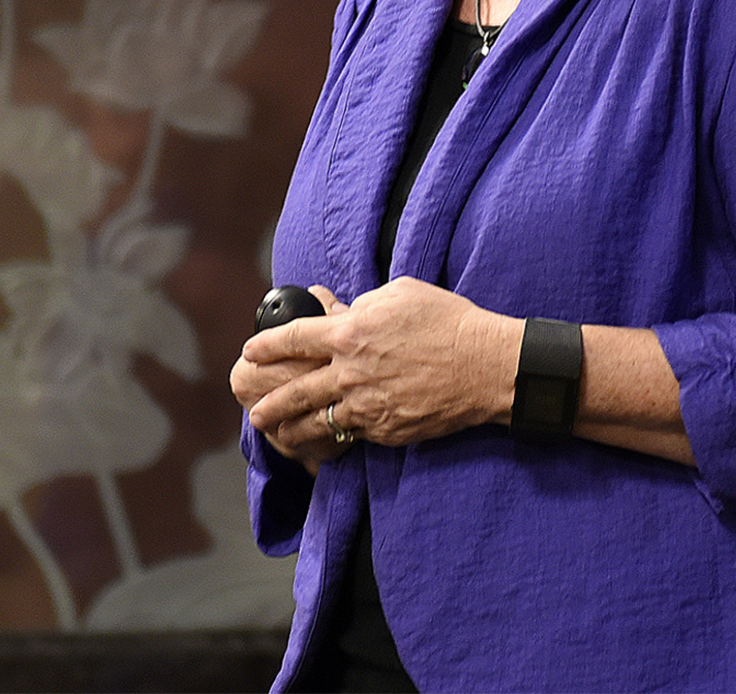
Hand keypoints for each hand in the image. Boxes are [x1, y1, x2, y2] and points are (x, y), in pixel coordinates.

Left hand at [239, 277, 516, 454]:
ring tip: (275, 434)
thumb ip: (361, 303)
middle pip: (294, 391)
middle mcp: (350, 373)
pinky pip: (350, 436)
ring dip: (290, 429)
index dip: (267, 344)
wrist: (484, 367)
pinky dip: (334, 438)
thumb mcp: (401, 295)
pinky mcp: (385, 431)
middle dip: (268, 402)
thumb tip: (336, 309)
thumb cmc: (447, 322)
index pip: (294, 338)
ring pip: (316, 422)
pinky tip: (324, 440)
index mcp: (350, 334)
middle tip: (253, 411)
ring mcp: (366, 406)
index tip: (251, 350)